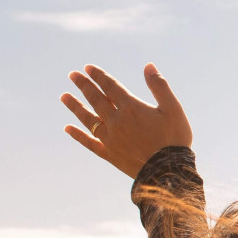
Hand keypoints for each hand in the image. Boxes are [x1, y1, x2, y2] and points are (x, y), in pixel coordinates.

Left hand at [60, 63, 193, 178]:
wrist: (168, 171)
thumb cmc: (174, 138)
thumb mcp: (173, 108)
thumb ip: (159, 86)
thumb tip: (148, 66)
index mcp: (131, 108)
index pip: (111, 87)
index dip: (99, 76)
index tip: (88, 68)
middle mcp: (116, 121)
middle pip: (96, 100)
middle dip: (84, 86)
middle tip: (73, 75)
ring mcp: (110, 138)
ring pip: (88, 119)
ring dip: (75, 107)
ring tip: (64, 96)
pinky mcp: (109, 154)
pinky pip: (89, 143)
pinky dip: (78, 136)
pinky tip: (68, 128)